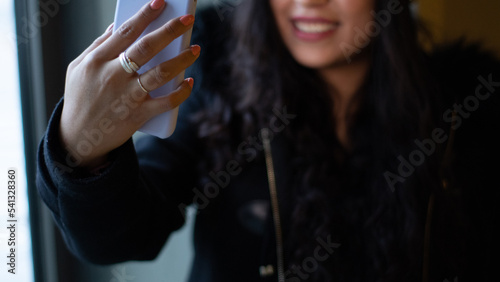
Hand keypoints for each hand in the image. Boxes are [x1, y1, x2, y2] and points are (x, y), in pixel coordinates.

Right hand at [59, 0, 199, 168]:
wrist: (78, 137)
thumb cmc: (79, 98)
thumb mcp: (78, 68)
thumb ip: (98, 46)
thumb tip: (116, 26)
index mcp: (97, 60)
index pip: (125, 31)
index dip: (145, 15)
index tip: (160, 2)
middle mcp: (113, 76)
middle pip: (146, 47)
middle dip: (169, 31)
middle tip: (187, 19)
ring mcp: (127, 96)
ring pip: (160, 73)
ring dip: (181, 60)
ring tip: (195, 49)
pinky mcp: (138, 115)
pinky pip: (165, 102)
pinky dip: (180, 92)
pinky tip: (189, 82)